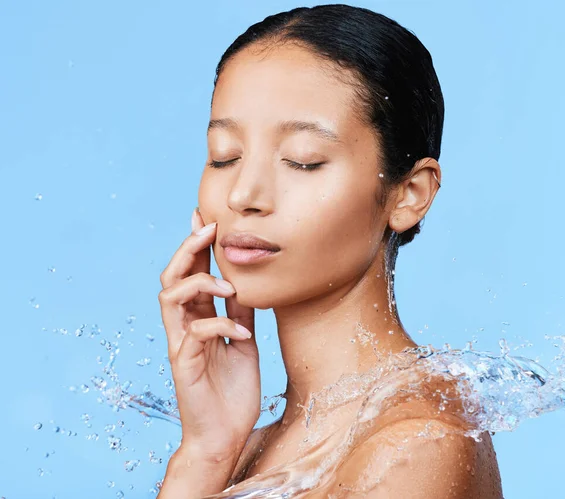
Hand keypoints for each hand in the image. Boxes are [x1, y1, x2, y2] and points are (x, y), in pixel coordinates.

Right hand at [158, 208, 260, 461]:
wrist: (225, 434)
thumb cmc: (232, 389)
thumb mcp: (243, 341)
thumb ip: (239, 312)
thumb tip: (245, 281)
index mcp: (197, 318)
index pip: (191, 274)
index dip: (196, 245)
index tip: (208, 218)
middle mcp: (183, 327)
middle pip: (172, 276)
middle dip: (188, 248)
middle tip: (209, 228)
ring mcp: (180, 344)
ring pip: (170, 297)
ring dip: (200, 282)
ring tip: (230, 286)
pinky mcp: (184, 364)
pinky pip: (195, 333)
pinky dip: (221, 325)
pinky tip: (243, 333)